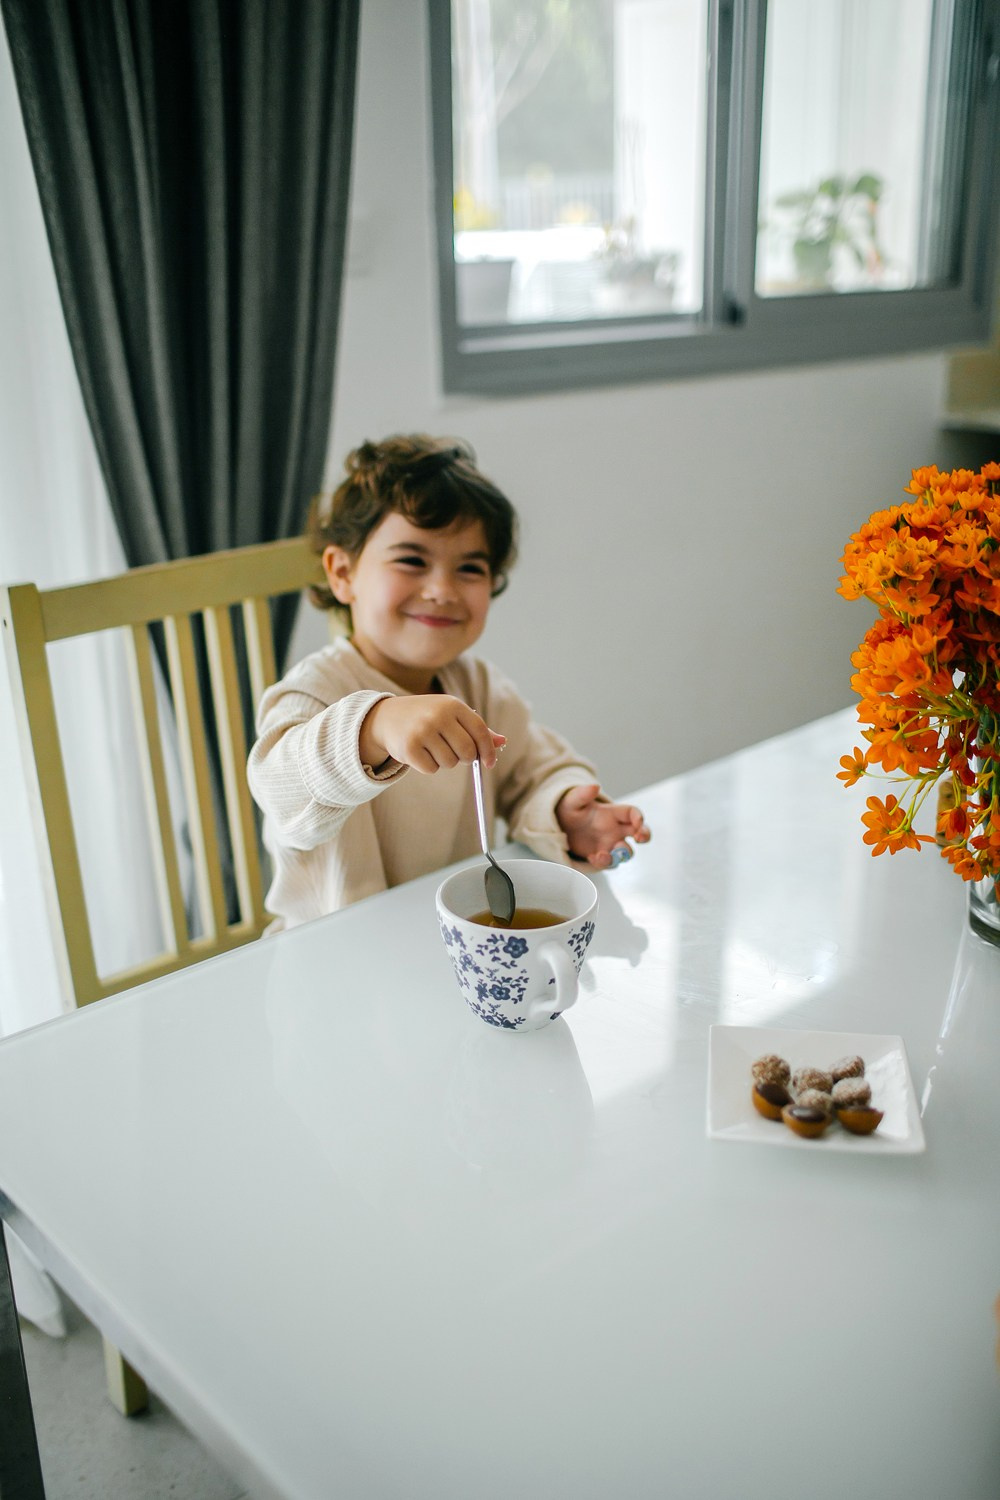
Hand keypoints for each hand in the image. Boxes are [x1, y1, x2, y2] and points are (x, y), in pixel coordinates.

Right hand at [360, 695, 504, 774]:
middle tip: (455, 753)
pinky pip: (432, 769)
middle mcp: (438, 715)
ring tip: (432, 748)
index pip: (480, 731)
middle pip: (467, 751)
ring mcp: (422, 731)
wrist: (387, 717)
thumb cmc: (427, 717)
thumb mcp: (451, 716)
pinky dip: (429, 766)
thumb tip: (502, 742)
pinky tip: (420, 753)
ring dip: (445, 762)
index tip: (489, 763)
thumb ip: (476, 729)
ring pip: (450, 762)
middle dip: (465, 758)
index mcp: (453, 705)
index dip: (488, 750)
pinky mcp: (409, 748)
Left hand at [555, 783, 650, 869]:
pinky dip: (603, 863)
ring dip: (619, 855)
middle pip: (640, 832)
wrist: (560, 827)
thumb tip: (594, 786)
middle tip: (639, 838)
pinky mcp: (602, 856)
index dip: (639, 817)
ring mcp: (610, 844)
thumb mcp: (573, 801)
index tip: (638, 822)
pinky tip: (591, 857)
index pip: (632, 813)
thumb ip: (583, 794)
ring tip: (602, 855)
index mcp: (613, 813)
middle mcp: (616, 829)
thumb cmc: (570, 810)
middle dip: (644, 835)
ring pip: (626, 852)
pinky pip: (609, 863)